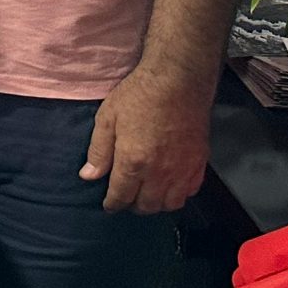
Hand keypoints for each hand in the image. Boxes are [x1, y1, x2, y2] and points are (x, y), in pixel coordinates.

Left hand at [82, 63, 213, 212]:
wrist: (178, 82)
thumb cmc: (138, 96)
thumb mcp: (107, 119)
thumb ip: (98, 151)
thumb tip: (88, 177)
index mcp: (133, 162)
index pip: (121, 197)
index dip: (112, 204)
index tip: (108, 205)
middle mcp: (160, 173)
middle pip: (147, 206)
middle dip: (133, 206)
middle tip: (126, 198)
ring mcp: (183, 170)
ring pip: (170, 204)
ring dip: (156, 204)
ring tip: (146, 194)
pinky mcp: (200, 163)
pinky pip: (190, 192)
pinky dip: (178, 194)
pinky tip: (169, 185)